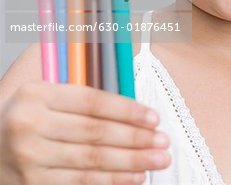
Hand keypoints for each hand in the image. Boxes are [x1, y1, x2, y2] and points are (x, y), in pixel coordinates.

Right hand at [0, 80, 170, 184]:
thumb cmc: (28, 117)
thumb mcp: (47, 97)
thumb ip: (83, 100)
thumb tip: (133, 111)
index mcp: (38, 95)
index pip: (93, 102)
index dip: (127, 110)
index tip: (154, 118)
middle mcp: (30, 125)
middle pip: (96, 133)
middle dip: (136, 139)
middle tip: (163, 142)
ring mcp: (28, 159)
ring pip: (91, 161)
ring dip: (130, 163)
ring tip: (157, 160)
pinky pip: (79, 184)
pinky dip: (110, 182)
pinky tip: (132, 178)